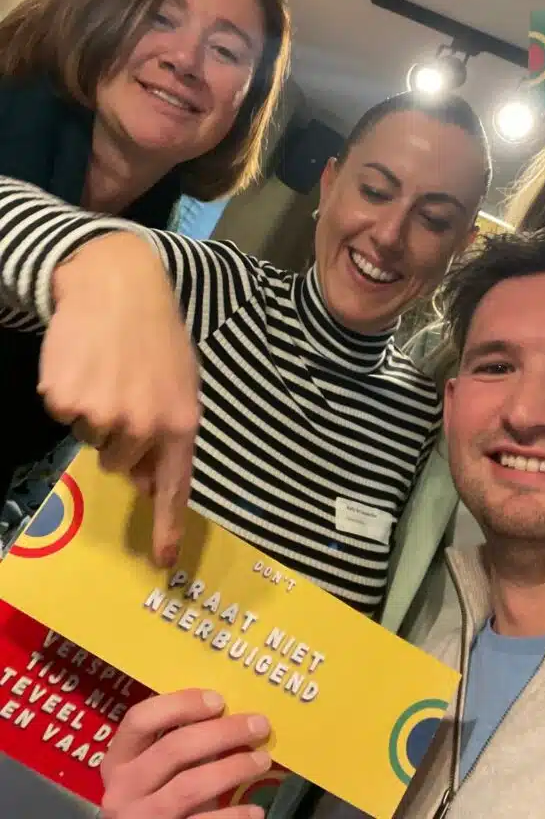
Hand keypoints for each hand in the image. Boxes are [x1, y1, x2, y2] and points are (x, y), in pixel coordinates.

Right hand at [38, 233, 200, 567]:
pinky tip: (84, 363)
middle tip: (123, 390)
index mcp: (180, 422)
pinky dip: (69, 393)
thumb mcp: (181, 382)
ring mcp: (100, 415)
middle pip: (118, 463)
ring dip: (93, 413)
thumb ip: (169, 432)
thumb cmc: (156, 334)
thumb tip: (146, 481)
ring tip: (106, 372)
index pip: (174, 486)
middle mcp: (142, 426)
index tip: (162, 561)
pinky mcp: (64, 400)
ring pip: (88, 438)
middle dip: (118, 437)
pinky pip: (63, 413)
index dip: (167, 525)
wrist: (117, 285)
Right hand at [101, 689, 270, 818]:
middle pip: (174, 749)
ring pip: (190, 786)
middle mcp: (122, 789)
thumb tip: (232, 716)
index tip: (218, 700)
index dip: (180, 704)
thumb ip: (179, 744)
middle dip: (223, 732)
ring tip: (262, 761)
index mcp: (117, 760)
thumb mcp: (154, 769)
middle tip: (259, 725)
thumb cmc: (154, 797)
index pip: (140, 719)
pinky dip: (234, 816)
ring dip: (233, 769)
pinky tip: (256, 810)